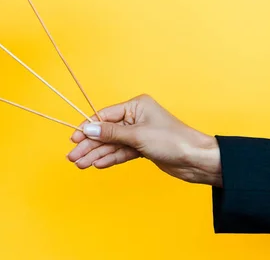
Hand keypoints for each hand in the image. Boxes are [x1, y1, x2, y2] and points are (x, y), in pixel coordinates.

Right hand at [67, 95, 222, 186]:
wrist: (197, 160)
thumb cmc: (172, 141)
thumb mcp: (137, 135)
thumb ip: (111, 133)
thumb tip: (89, 129)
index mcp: (136, 106)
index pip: (105, 116)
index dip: (88, 128)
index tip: (74, 138)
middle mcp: (136, 118)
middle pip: (106, 131)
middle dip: (89, 145)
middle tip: (73, 157)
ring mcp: (139, 133)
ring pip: (112, 144)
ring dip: (96, 154)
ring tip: (81, 164)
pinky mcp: (142, 148)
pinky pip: (121, 152)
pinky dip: (110, 158)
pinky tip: (97, 164)